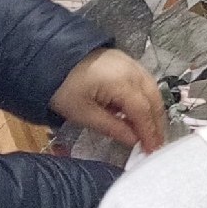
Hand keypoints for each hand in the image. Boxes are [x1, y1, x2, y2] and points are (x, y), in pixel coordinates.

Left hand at [50, 49, 166, 153]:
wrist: (50, 57)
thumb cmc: (63, 86)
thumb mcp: (83, 113)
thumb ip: (112, 128)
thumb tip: (133, 140)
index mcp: (120, 83)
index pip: (142, 111)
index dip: (149, 132)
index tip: (152, 150)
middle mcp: (131, 70)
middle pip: (154, 99)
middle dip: (156, 123)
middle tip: (155, 143)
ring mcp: (131, 63)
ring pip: (153, 89)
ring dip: (154, 111)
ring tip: (150, 130)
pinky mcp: (127, 61)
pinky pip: (146, 81)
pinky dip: (148, 98)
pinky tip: (141, 111)